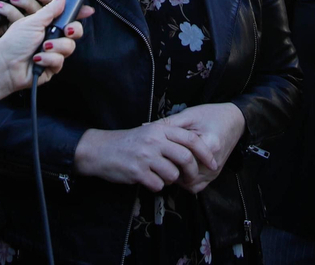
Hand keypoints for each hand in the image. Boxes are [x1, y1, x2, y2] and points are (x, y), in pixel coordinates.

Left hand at [0, 0, 86, 105]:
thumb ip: (51, 9)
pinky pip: (60, 61)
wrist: (5, 65)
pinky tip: (37, 59)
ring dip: (56, 46)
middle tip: (67, 30)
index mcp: (48, 23)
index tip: (88, 10)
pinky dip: (48, 59)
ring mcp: (53, 52)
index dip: (79, 13)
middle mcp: (52, 37)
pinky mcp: (52, 66)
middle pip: (75, 31)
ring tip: (43, 47)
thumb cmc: (14, 42)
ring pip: (69, 47)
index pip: (68, 16)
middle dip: (73, 30)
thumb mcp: (33, 21)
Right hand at [75, 123, 206, 191]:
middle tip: (190, 177)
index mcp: (159, 129)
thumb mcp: (149, 132)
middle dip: (191, 171)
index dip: (205, 152)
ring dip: (170, 179)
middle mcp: (154, 141)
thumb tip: (192, 150)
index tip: (213, 163)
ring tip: (159, 175)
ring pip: (173, 174)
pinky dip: (156, 186)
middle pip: (185, 158)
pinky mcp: (137, 172)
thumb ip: (168, 138)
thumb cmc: (128, 143)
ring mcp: (146, 157)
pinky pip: (158, 185)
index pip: (191, 139)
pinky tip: (148, 180)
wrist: (101, 150)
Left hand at [157, 103, 245, 192]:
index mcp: (209, 144)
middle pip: (185, 175)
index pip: (182, 159)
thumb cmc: (212, 115)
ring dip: (177, 178)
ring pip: (190, 184)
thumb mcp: (190, 115)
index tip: (157, 152)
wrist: (234, 120)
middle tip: (159, 160)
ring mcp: (215, 171)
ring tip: (169, 164)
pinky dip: (186, 181)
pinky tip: (179, 169)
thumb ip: (169, 123)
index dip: (166, 157)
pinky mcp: (214, 175)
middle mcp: (213, 162)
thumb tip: (146, 126)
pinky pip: (197, 186)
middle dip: (170, 169)